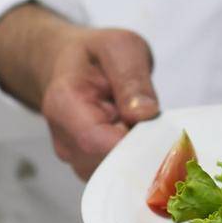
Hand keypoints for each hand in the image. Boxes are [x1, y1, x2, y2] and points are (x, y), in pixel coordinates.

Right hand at [0, 4, 159, 178]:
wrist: (72, 67)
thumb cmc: (96, 55)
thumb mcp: (120, 47)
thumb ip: (132, 77)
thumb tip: (145, 114)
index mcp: (64, 105)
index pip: (96, 141)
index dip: (131, 141)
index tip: (158, 128)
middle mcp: (64, 141)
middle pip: (109, 163)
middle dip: (140, 147)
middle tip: (155, 121)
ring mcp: (76, 160)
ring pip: (118, 173)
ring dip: (140, 153)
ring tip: (142, 123)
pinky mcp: (90, 169)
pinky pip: (119, 175)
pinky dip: (136, 160)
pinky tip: (138, 135)